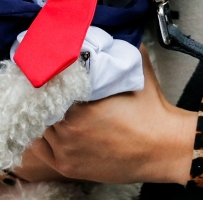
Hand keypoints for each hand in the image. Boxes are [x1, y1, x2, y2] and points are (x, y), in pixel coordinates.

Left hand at [27, 48, 196, 184]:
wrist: (163, 147)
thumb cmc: (151, 112)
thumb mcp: (137, 72)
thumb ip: (118, 51)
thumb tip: (107, 35)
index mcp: (81, 103)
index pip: (49, 84)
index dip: (49, 76)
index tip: (52, 69)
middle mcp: (68, 128)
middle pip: (41, 105)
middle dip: (47, 95)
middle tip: (52, 87)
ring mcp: (66, 150)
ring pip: (39, 125)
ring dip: (44, 115)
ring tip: (54, 106)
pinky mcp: (67, 166)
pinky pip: (40, 148)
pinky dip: (42, 136)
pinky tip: (51, 127)